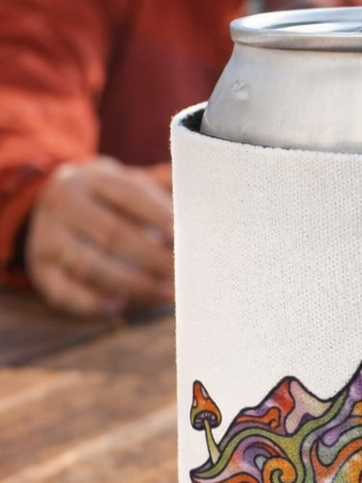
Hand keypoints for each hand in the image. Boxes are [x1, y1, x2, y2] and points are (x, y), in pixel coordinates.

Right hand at [25, 157, 173, 316]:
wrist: (52, 204)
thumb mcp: (129, 183)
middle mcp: (63, 204)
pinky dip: (94, 303)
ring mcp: (46, 237)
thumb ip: (163, 192)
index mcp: (91, 178)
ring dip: (132, 283)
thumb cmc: (109, 200)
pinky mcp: (39, 269)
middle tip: (182, 273)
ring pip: (90, 265)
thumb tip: (200, 201)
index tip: (185, 239)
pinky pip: (65, 292)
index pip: (130, 195)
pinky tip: (121, 304)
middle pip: (112, 233)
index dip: (160, 217)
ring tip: (165, 293)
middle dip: (153, 257)